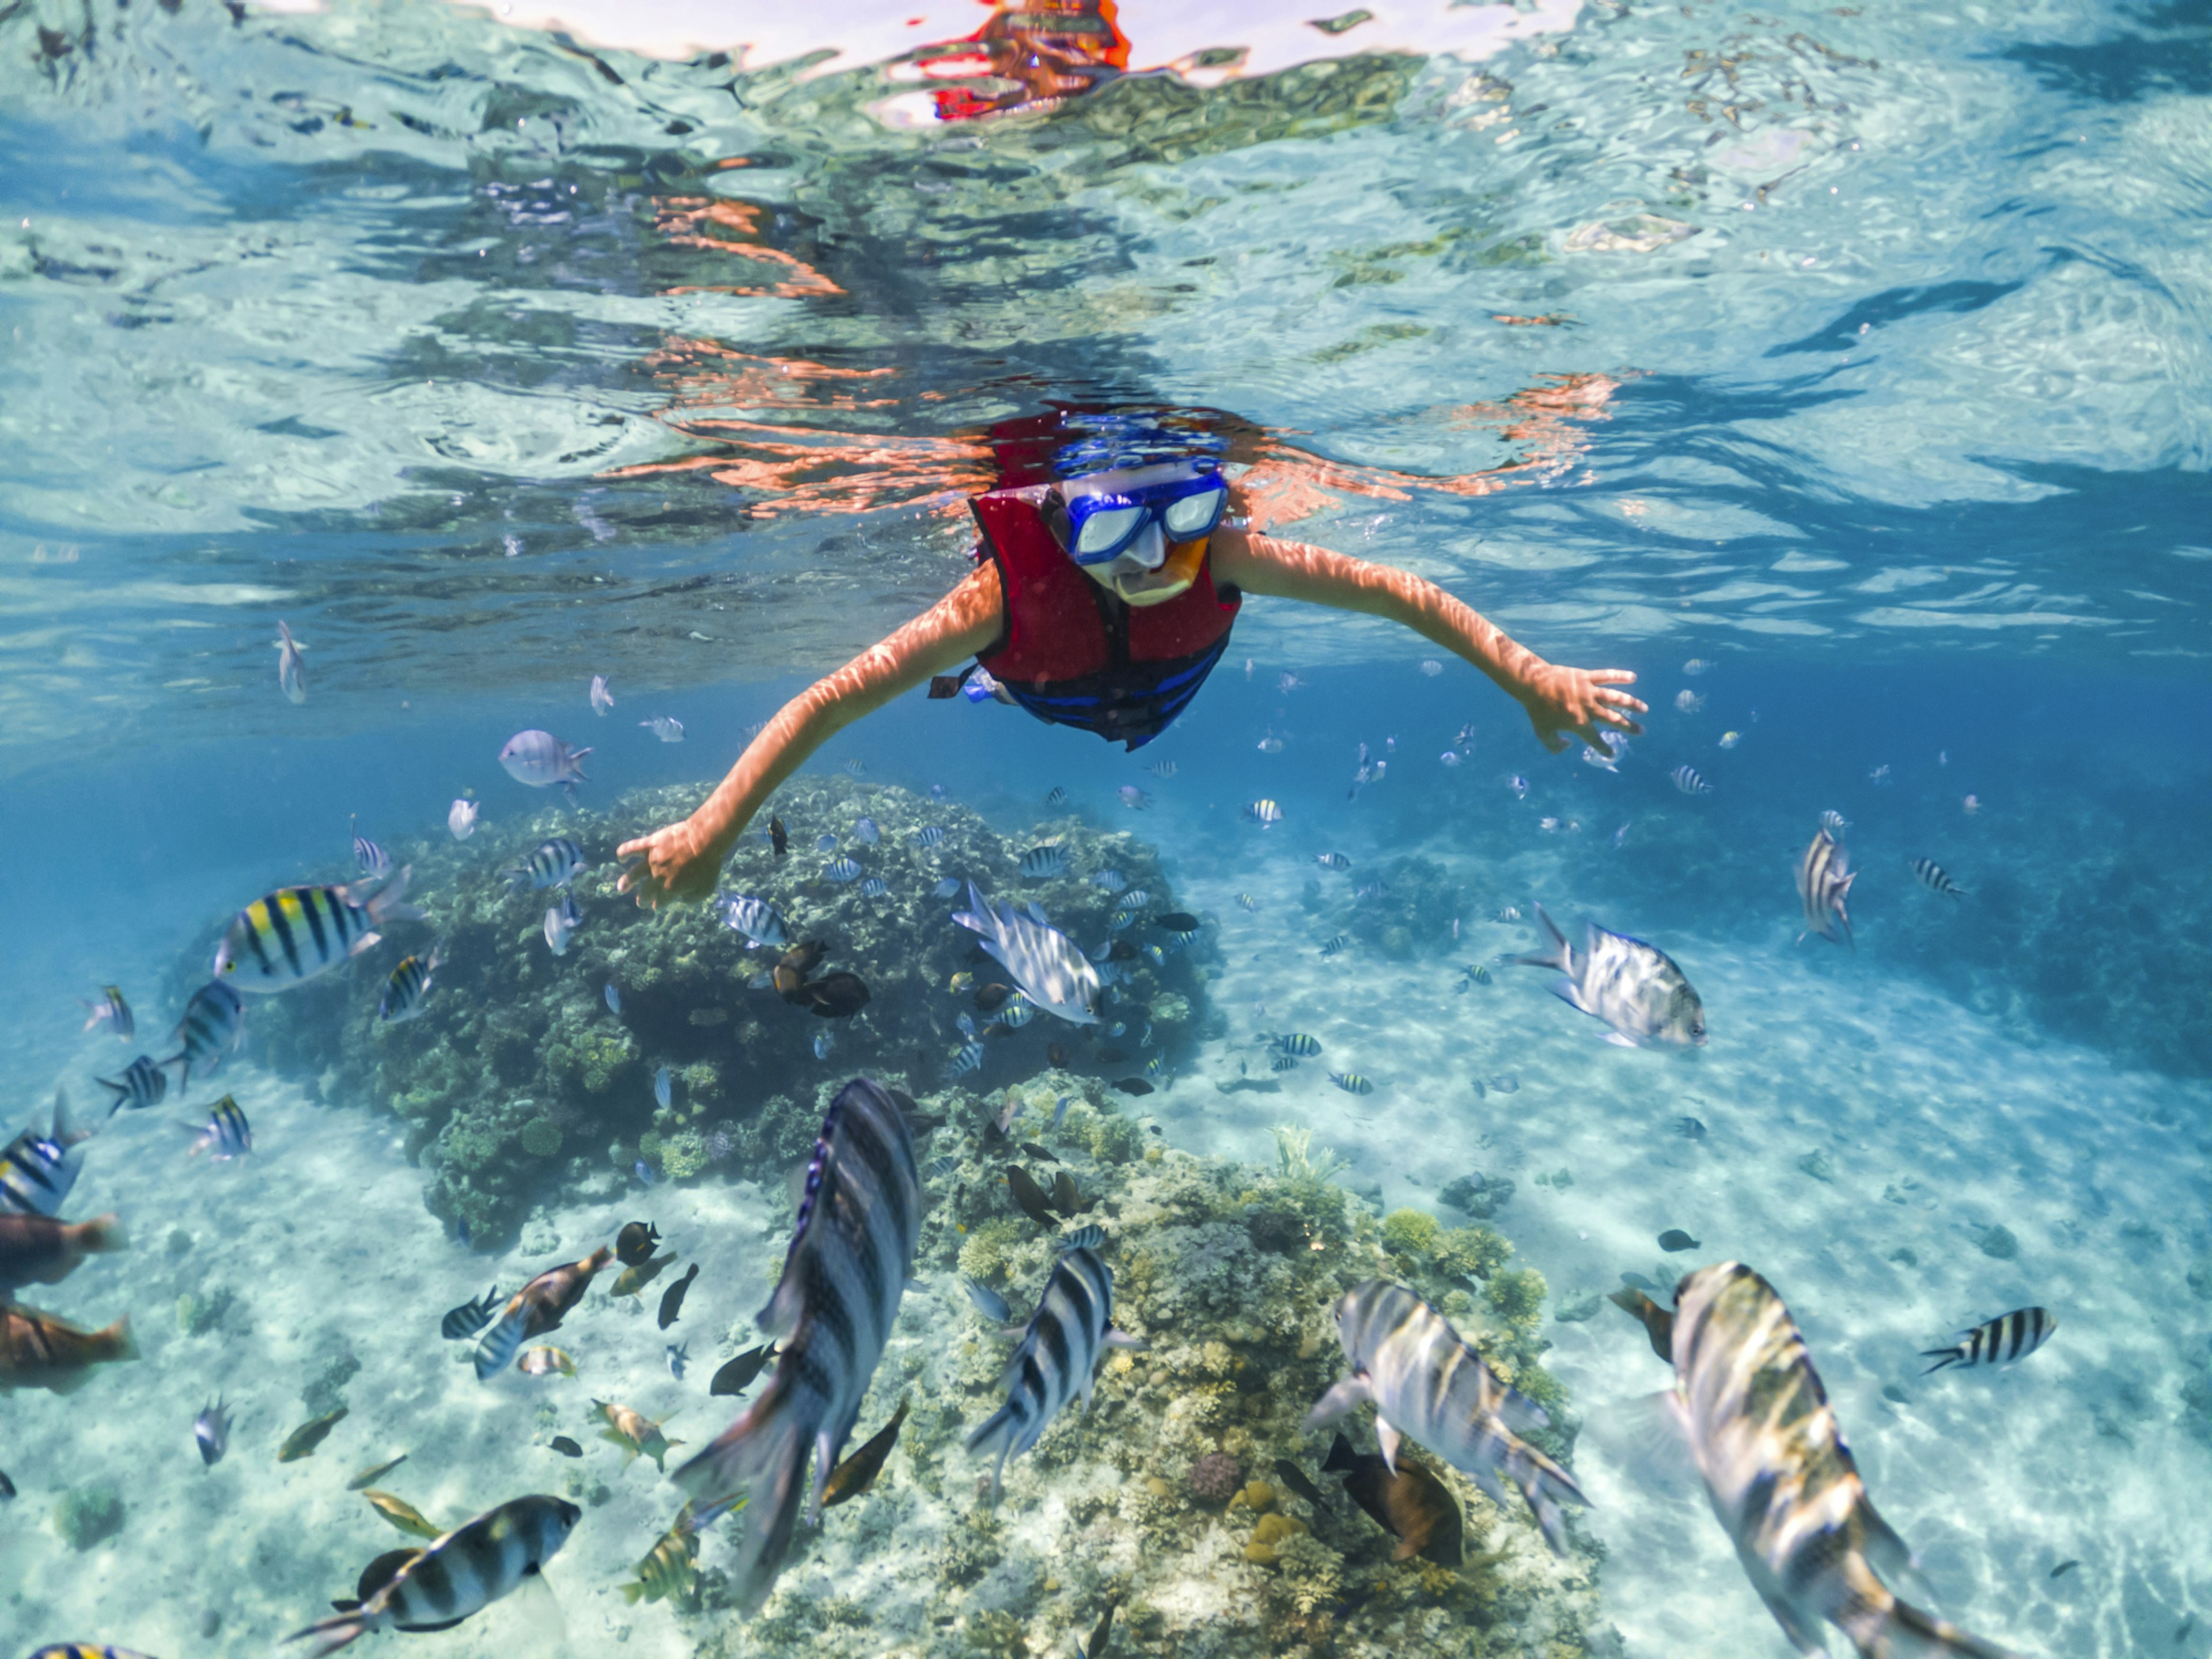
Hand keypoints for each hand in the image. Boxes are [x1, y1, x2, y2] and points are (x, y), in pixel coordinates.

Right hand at [616, 816, 727, 908]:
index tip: (655, 906)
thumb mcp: (706, 888)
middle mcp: (658, 877)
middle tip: (640, 902)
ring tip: (621, 887)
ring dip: (627, 882)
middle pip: (647, 890)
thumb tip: (682, 900)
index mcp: (671, 889)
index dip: (657, 904)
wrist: (704, 840)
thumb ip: (693, 898)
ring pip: (634, 873)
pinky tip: (620, 857)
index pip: (660, 901)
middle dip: (643, 898)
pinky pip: (633, 848)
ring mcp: (652, 860)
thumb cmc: (708, 865)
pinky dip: (624, 852)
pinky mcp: (650, 844)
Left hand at [1518, 665, 1645, 756]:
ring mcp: (1589, 691)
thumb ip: (1555, 746)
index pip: (1595, 740)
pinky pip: (1606, 675)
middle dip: (1629, 726)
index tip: (1611, 753)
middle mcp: (1589, 708)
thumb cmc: (1537, 710)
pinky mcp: (1587, 677)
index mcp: (1579, 723)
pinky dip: (1620, 675)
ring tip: (1644, 708)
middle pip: (1614, 719)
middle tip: (1641, 731)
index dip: (1604, 748)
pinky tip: (1633, 677)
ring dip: (1631, 703)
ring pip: (1616, 698)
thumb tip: (1569, 746)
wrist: (1533, 684)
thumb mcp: (1542, 733)